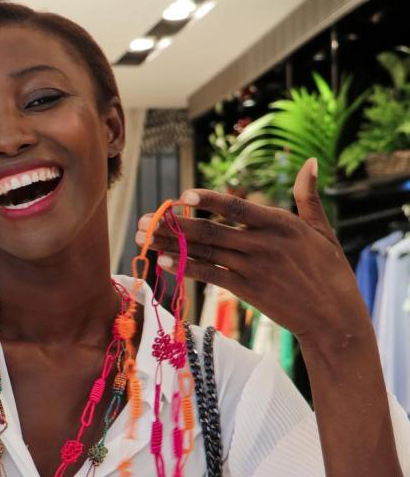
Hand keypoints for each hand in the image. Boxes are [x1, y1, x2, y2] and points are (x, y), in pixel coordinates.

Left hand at [135, 159, 370, 347]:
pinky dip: (186, 269)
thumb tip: (311, 161)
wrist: (332, 315)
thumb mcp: (322, 229)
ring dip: (171, 245)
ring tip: (143, 237)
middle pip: (210, 231)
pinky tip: (164, 262)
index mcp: (280, 223)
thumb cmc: (329, 269)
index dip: (208, 202)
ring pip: (205, 253)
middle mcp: (263, 244)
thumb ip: (308, 196)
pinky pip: (211, 276)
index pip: (237, 208)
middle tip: (144, 219)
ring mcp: (253, 269)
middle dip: (173, 225)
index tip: (183, 196)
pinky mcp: (247, 290)